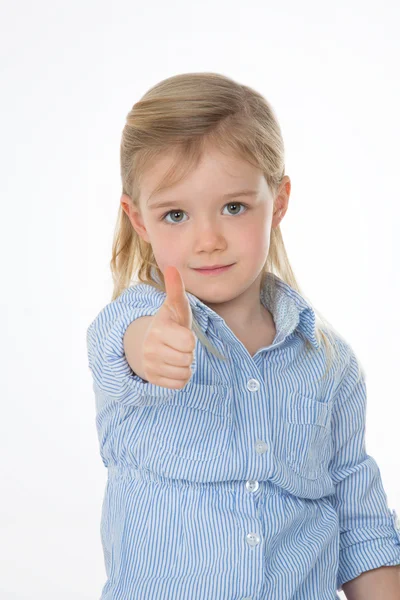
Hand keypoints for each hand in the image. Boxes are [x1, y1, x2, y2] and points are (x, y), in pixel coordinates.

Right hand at [141, 266, 195, 388]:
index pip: (188, 343)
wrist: (149, 342)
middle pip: (187, 358)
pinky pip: (178, 384)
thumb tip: (172, 267)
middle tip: (178, 345)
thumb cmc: (170, 322)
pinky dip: (180, 377)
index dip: (190, 339)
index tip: (181, 334)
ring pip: (183, 372)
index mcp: (159, 328)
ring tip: (176, 354)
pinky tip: (173, 366)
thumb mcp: (175, 306)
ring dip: (185, 365)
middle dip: (188, 353)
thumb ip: (176, 289)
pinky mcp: (152, 378)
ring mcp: (150, 364)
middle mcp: (151, 347)